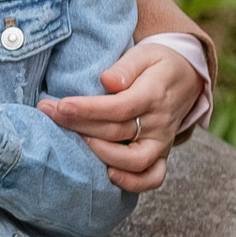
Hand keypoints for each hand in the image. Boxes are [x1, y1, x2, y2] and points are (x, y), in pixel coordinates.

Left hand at [43, 43, 202, 193]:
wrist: (187, 77)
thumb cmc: (158, 64)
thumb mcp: (145, 54)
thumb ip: (126, 67)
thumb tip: (107, 81)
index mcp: (153, 95)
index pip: (119, 107)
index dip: (88, 109)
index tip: (60, 105)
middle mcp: (159, 123)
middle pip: (117, 132)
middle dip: (79, 126)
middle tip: (48, 114)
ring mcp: (161, 142)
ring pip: (134, 160)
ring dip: (102, 155)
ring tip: (75, 142)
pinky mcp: (161, 154)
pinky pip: (153, 177)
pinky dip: (133, 183)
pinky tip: (108, 175)